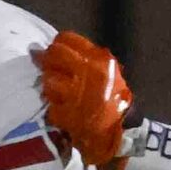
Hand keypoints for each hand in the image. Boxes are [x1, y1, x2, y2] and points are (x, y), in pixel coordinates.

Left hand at [38, 31, 133, 169]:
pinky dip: (53, 107)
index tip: (55, 54)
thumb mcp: (107, 72)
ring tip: (56, 92)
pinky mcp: (68, 112)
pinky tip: (60, 108)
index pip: (66, 39)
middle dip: (47, 62)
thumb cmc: (114, 99)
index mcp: (99, 59)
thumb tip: (54, 49)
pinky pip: (51, 103)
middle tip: (49, 70)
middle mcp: (87, 71)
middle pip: (53, 55)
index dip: (56, 46)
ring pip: (48, 79)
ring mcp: (76, 92)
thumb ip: (85, 59)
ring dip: (49, 86)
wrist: (123, 130)